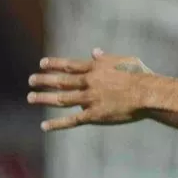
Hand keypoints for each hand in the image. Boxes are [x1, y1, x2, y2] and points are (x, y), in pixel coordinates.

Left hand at [27, 49, 152, 130]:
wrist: (147, 94)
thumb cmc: (141, 76)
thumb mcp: (124, 60)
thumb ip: (107, 57)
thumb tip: (94, 51)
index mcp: (95, 68)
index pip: (69, 66)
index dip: (54, 64)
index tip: (42, 64)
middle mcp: (88, 82)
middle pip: (61, 81)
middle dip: (44, 80)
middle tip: (31, 80)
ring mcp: (90, 99)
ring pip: (62, 98)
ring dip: (44, 98)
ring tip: (30, 98)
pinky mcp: (94, 115)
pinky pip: (72, 120)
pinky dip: (57, 124)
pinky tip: (44, 126)